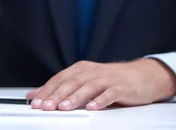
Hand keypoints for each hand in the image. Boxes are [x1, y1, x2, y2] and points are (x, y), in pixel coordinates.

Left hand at [26, 59, 175, 110]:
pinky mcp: (121, 87)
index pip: (60, 79)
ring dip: (75, 97)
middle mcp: (93, 71)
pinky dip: (101, 100)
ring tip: (65, 107)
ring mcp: (107, 78)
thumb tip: (34, 94)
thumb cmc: (110, 80)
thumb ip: (60, 88)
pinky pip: (110, 93)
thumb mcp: (84, 81)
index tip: (35, 102)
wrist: (141, 76)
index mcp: (81, 69)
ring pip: (88, 87)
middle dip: (57, 95)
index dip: (47, 90)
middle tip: (46, 106)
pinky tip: (93, 107)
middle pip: (72, 82)